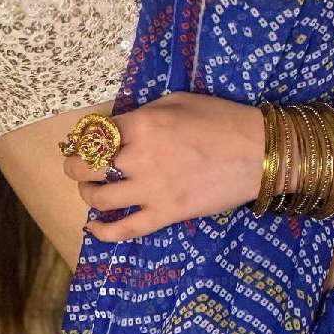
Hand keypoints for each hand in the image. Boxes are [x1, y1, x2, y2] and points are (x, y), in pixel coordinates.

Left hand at [61, 92, 265, 243]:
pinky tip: (94, 228)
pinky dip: (103, 232)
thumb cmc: (220, 119)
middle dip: (75, 167)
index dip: (81, 139)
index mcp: (142, 124)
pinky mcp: (166, 214)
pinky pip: (125, 230)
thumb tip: (117, 129)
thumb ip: (142, 115)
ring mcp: (152, 189)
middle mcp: (140, 157)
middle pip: (87, 167)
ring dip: (87, 195)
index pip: (94, 134)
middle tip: (77, 167)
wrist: (258, 152)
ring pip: (100, 198)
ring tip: (90, 191)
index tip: (81, 142)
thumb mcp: (176, 101)